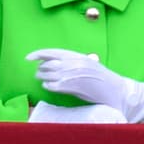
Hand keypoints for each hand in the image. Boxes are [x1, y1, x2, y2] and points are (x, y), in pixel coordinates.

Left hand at [26, 48, 143, 123]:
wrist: (115, 90)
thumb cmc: (103, 78)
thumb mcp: (90, 63)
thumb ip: (75, 61)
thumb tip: (58, 63)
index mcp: (78, 56)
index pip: (53, 52)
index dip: (38, 54)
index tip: (29, 57)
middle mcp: (73, 64)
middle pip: (47, 64)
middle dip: (41, 69)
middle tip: (39, 72)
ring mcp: (71, 75)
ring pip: (47, 75)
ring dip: (42, 77)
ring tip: (42, 79)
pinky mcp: (71, 87)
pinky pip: (52, 85)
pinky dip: (48, 86)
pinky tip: (48, 86)